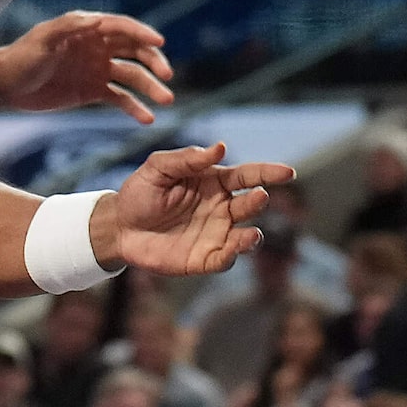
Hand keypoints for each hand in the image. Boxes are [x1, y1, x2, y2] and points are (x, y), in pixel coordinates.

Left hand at [0, 11, 174, 123]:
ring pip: (133, 76)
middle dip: (154, 61)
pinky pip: (121, 98)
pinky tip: (147, 119)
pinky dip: (135, 107)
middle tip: (167, 76)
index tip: (160, 43)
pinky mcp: (93, 91)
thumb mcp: (42, 39)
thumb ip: (69, 27)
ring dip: (151, 87)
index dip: (142, 33)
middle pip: (135, 50)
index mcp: (87, 29)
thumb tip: (99, 20)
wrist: (7, 84)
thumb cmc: (21, 57)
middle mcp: (98, 47)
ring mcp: (97, 69)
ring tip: (166, 100)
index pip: (122, 27)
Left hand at [102, 142, 289, 276]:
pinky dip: (234, 255)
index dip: (268, 173)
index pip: (247, 175)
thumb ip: (186, 159)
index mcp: (212, 182)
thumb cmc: (139, 193)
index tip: (288, 172)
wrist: (118, 227)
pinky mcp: (204, 259)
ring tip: (252, 232)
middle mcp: (220, 208)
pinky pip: (226, 259)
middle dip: (258, 201)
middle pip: (249, 204)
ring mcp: (214, 234)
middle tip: (260, 196)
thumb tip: (220, 147)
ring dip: (252, 234)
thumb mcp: (157, 168)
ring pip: (244, 235)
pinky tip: (234, 247)